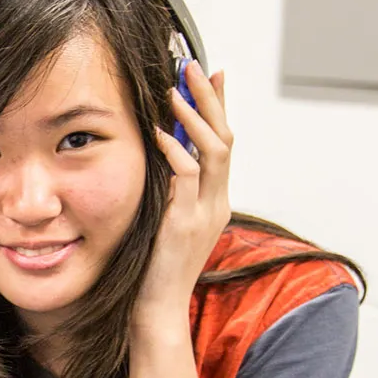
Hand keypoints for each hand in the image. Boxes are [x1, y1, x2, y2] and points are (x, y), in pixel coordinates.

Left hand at [133, 60, 232, 336]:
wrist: (156, 310)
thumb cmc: (151, 268)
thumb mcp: (163, 218)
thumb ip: (168, 188)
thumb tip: (156, 153)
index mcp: (214, 200)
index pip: (223, 142)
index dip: (220, 106)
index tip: (212, 74)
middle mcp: (217, 202)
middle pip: (226, 138)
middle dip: (211, 99)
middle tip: (193, 66)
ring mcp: (205, 213)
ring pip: (215, 151)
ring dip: (195, 117)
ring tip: (175, 90)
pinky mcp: (186, 223)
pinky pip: (188, 176)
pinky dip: (174, 150)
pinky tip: (157, 132)